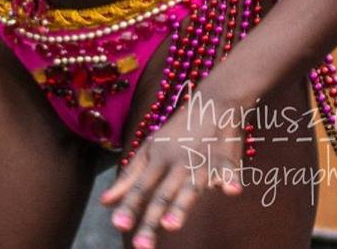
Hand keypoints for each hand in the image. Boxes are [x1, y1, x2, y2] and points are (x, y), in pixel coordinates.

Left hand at [101, 84, 247, 246]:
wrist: (212, 102)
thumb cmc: (178, 132)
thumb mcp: (149, 149)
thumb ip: (129, 177)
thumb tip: (105, 202)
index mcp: (158, 160)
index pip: (140, 186)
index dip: (129, 205)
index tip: (118, 225)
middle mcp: (177, 163)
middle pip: (162, 194)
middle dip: (151, 219)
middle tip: (141, 245)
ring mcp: (201, 162)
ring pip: (189, 187)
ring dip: (180, 205)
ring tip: (170, 224)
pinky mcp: (224, 160)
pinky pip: (228, 171)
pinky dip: (230, 180)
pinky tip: (231, 190)